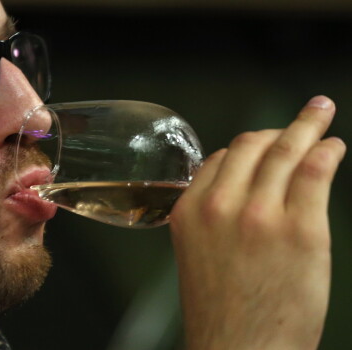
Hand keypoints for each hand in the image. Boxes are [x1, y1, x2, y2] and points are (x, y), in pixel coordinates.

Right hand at [170, 96, 345, 349]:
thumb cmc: (220, 310)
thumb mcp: (198, 254)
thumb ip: (212, 216)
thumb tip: (241, 187)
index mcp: (191, 211)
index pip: (221, 158)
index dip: (247, 147)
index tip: (264, 144)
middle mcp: (220, 206)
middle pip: (251, 145)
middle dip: (276, 129)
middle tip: (298, 121)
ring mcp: (260, 215)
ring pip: (285, 150)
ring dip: (307, 126)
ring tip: (320, 113)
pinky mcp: (300, 229)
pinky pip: (314, 172)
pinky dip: (327, 151)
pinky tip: (334, 147)